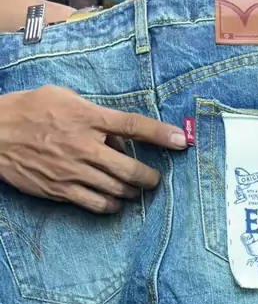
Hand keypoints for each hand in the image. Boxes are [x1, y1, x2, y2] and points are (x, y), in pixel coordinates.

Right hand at [0, 85, 187, 213]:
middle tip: (154, 179)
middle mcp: (83, 146)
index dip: (160, 134)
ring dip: (132, 192)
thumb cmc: (28, 110)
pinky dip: (112, 205)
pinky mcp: (62, 190)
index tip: (182, 141)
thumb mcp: (62, 98)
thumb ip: (94, 114)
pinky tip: (115, 201)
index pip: (132, 125)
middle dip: (150, 177)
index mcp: (86, 117)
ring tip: (134, 189)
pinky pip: (97, 204)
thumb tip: (118, 137)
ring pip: (117, 189)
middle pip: (131, 168)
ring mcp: (73, 171)